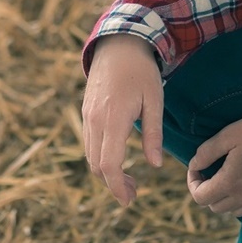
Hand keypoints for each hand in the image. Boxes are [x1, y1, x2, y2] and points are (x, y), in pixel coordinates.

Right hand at [82, 35, 165, 205]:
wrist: (118, 43)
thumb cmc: (141, 71)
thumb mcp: (155, 101)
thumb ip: (153, 134)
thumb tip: (155, 165)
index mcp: (113, 119)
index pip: (109, 165)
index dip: (117, 187)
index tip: (129, 199)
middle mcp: (95, 120)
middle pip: (96, 165)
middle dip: (112, 184)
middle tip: (133, 192)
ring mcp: (87, 116)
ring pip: (90, 155)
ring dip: (105, 172)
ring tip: (126, 178)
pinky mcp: (86, 111)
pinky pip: (88, 141)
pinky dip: (100, 156)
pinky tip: (116, 157)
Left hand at [186, 112, 241, 217]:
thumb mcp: (229, 135)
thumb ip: (207, 152)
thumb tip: (194, 164)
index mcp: (230, 183)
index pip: (200, 197)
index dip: (192, 182)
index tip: (197, 167)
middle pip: (213, 205)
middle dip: (205, 190)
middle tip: (208, 170)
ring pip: (229, 209)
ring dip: (221, 196)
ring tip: (224, 176)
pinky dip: (237, 200)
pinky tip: (240, 182)